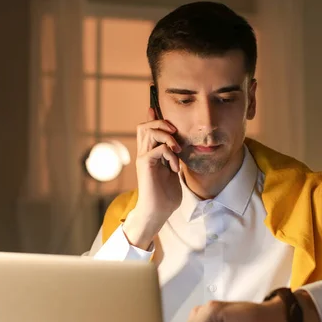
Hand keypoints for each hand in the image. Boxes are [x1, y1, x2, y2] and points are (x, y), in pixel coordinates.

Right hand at [123, 108, 182, 249]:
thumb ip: (173, 158)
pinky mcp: (145, 166)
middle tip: (175, 132)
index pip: (146, 129)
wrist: (158, 212)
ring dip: (166, 136)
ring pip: (148, 133)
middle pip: (145, 126)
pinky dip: (170, 154)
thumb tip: (178, 146)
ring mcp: (143, 159)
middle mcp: (144, 154)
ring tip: (177, 149)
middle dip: (161, 123)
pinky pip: (158, 150)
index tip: (155, 109)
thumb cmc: (165, 195)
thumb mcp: (172, 171)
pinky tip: (175, 167)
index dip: (152, 118)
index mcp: (150, 154)